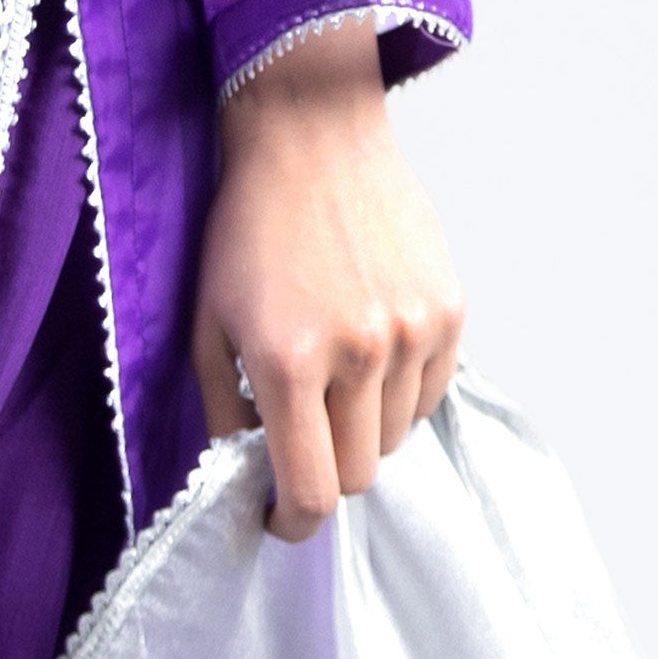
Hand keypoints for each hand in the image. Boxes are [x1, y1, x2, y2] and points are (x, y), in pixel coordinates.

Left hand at [188, 18, 465, 543]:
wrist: (312, 136)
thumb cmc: (248, 228)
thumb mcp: (206, 322)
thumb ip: (223, 410)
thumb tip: (247, 473)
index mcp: (287, 360)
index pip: (309, 489)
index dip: (292, 522)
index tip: (281, 518)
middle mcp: (359, 352)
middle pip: (358, 474)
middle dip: (325, 469)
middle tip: (302, 434)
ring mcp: (413, 331)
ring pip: (395, 436)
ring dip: (363, 426)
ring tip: (334, 372)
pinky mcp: (451, 310)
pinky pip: (431, 392)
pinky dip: (400, 391)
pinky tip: (371, 348)